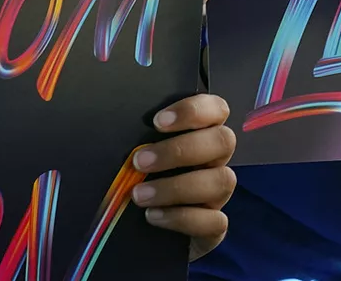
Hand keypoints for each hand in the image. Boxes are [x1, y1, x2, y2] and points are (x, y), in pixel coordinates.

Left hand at [133, 93, 237, 260]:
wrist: (142, 230)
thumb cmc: (141, 177)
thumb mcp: (140, 153)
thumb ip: (139, 137)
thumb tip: (117, 126)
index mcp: (203, 134)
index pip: (217, 109)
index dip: (193, 111)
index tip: (157, 122)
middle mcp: (217, 161)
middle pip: (223, 142)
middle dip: (179, 150)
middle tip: (140, 161)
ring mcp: (218, 194)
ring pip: (221, 181)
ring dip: (177, 187)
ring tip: (139, 194)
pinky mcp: (215, 227)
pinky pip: (214, 221)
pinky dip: (181, 218)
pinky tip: (153, 216)